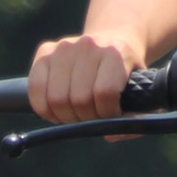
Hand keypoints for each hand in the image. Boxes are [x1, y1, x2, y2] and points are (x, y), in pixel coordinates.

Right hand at [25, 32, 142, 123]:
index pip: (104, 93)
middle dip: (85, 118)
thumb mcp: (140, 93)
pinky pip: (35, 90)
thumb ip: (135, 119)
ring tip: (76, 114)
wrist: (113, 42)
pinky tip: (56, 110)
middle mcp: (88, 45)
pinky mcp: (44, 51)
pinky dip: (44, 109)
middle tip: (92, 117)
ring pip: (56, 99)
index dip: (107, 114)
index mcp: (116, 53)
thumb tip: (111, 134)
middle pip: (79, 99)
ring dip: (65, 116)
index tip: (111, 115)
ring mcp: (64, 47)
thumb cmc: (126, 76)